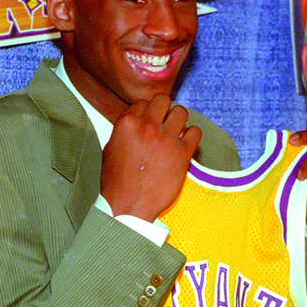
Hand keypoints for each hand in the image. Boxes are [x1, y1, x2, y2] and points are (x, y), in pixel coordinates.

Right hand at [101, 94, 201, 221]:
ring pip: (182, 112)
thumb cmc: (117, 182)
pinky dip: (192, 136)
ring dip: (179, 121)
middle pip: (163, 100)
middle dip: (164, 109)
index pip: (143, 103)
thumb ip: (123, 131)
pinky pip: (195, 132)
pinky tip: (185, 144)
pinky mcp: (182, 153)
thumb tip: (134, 123)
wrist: (129, 205)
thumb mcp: (110, 149)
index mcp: (127, 123)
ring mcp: (166, 139)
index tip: (150, 122)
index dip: (147, 112)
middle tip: (164, 123)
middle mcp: (147, 126)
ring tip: (176, 133)